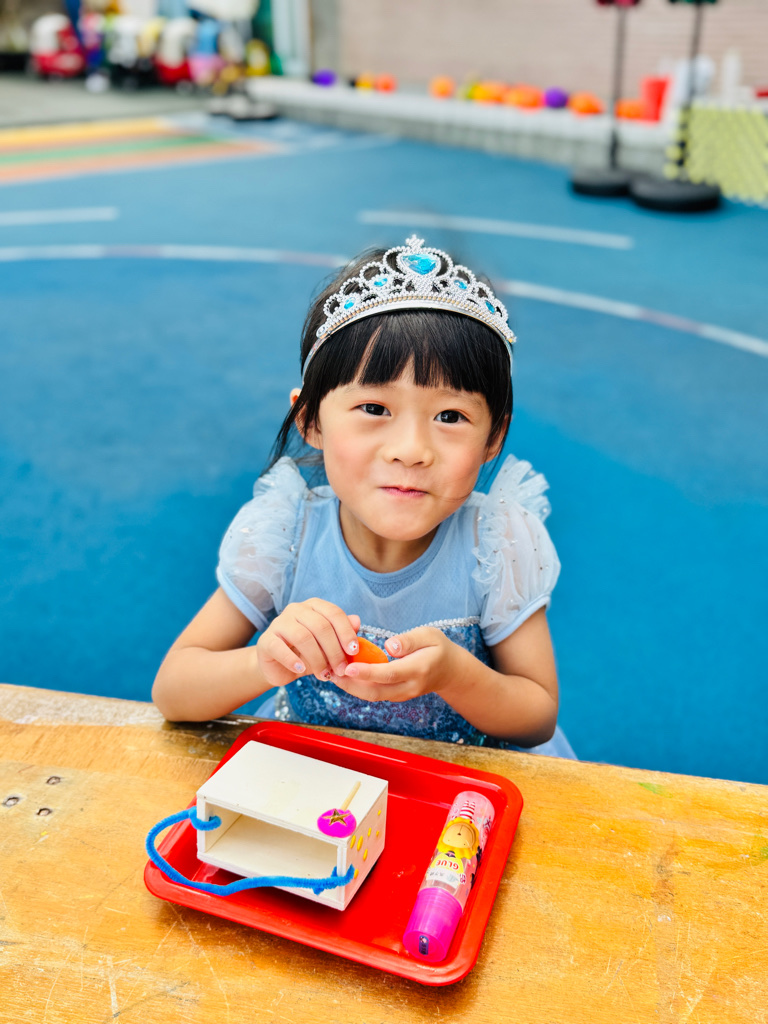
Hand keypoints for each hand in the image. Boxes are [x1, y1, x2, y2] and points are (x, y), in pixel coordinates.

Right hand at [255, 601, 360, 687]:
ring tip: (324, 675)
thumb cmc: (307, 654)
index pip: (334, 613)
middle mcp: (296, 609)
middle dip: (334, 650)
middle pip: (320, 626)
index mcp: (314, 607)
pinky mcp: (266, 640)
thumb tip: (357, 621)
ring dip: (317, 658)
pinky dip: (293, 660)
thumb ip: (342, 634)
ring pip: (303, 636)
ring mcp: (279, 623)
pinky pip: (280, 648)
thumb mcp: (328, 646)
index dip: (346, 632)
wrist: (278, 667)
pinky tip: (301, 670)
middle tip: (341, 669)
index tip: (354, 652)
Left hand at [333, 627, 462, 702]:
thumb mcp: (429, 635)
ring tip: (331, 672)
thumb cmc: (438, 648)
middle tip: (330, 672)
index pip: (389, 673)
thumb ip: (409, 640)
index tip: (347, 667)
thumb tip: (389, 645)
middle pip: (375, 691)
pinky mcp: (395, 695)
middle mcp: (409, 687)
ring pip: (372, 695)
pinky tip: (343, 675)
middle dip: (350, 684)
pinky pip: (374, 694)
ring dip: (350, 687)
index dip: (367, 672)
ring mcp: (402, 695)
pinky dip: (357, 687)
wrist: (450, 671)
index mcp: (418, 670)